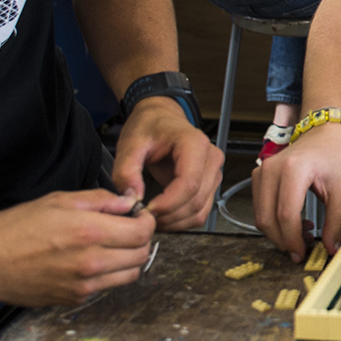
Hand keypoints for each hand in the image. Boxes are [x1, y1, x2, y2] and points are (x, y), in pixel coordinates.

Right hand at [0, 189, 154, 305]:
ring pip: (130, 274)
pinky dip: (109, 274)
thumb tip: (128, 202)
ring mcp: (85, 285)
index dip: (146, 221)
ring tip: (111, 245)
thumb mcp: (58, 201)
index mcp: (89, 232)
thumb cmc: (13, 229)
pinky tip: (91, 260)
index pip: (142, 232)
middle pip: (142, 254)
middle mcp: (92, 262)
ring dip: (129, 259)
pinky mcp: (75, 298)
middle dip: (140, 239)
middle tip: (126, 229)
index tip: (138, 215)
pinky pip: (108, 286)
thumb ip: (100, 201)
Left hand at [110, 96, 223, 230]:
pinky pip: (201, 211)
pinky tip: (163, 216)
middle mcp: (211, 158)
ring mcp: (214, 172)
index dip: (168, 204)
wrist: (161, 118)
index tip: (146, 210)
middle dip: (169, 216)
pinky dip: (182, 220)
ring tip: (151, 218)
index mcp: (194, 144)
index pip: (189, 184)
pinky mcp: (210, 184)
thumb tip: (132, 199)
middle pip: (196, 201)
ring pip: (200, 211)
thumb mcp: (130, 144)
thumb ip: (126, 171)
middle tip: (143, 218)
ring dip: (175, 222)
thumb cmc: (149, 127)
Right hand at [252, 120, 340, 261]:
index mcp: (295, 169)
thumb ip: (337, 222)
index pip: (286, 214)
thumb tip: (330, 248)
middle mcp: (273, 168)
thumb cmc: (336, 158)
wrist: (326, 136)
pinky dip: (273, 221)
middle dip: (283, 240)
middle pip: (268, 218)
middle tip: (302, 249)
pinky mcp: (258, 176)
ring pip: (260, 216)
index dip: (292, 240)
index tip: (302, 254)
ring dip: (278, 233)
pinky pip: (259, 208)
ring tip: (303, 233)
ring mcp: (262, 171)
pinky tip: (294, 221)